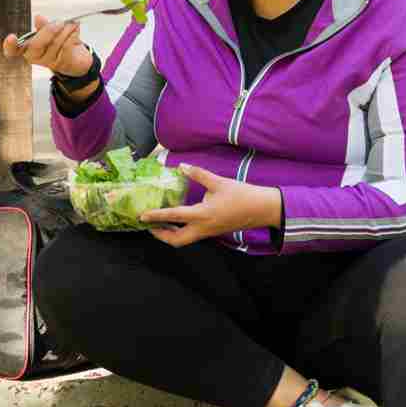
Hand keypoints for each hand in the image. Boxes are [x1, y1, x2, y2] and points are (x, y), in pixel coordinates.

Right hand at [1, 15, 91, 75]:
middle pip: (36, 45)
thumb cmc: (59, 42)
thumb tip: (38, 18)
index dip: (9, 46)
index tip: (11, 37)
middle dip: (48, 31)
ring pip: (55, 44)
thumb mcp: (49, 32)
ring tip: (72, 23)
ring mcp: (48, 62)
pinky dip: (73, 35)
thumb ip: (43, 26)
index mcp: (26, 48)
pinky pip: (67, 47)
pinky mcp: (63, 63)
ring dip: (65, 30)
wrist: (77, 59)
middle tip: (59, 22)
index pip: (12, 50)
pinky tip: (75, 29)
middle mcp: (34, 57)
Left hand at [141, 164, 281, 247]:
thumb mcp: (219, 182)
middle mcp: (203, 228)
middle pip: (176, 240)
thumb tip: (182, 166)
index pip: (173, 216)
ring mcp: (209, 232)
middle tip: (149, 225)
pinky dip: (181, 230)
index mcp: (202, 215)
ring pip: (184, 240)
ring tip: (161, 223)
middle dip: (160, 235)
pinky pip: (193, 235)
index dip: (156, 216)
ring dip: (170, 234)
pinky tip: (180, 220)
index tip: (142, 216)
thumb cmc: (242, 195)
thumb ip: (198, 174)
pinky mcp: (214, 231)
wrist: (263, 209)